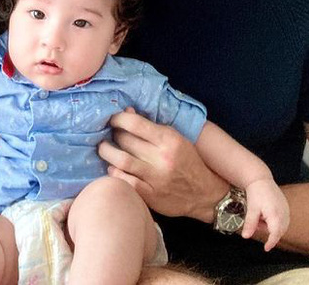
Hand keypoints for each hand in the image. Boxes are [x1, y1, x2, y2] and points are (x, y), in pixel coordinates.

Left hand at [98, 108, 226, 221]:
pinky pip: (125, 182)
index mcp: (169, 140)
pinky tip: (113, 168)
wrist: (204, 194)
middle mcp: (162, 158)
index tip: (113, 119)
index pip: (136, 124)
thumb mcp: (175, 138)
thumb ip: (151, 126)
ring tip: (104, 148)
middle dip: (113, 134)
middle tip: (109, 133)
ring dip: (107, 152)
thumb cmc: (187, 161)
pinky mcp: (151, 196)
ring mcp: (156, 178)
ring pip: (121, 161)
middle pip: (126, 141)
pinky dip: (114, 172)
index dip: (119, 119)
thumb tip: (127, 112)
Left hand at [241, 178, 289, 250]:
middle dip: (267, 230)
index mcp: (276, 215)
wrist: (261, 179)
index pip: (275, 235)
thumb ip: (250, 224)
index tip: (266, 248)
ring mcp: (287, 211)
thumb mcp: (251, 209)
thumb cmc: (256, 193)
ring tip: (260, 214)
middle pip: (278, 231)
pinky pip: (282, 220)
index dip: (271, 243)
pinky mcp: (286, 208)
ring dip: (270, 225)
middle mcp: (284, 214)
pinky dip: (274, 220)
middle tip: (257, 221)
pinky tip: (265, 212)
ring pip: (280, 226)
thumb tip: (245, 236)